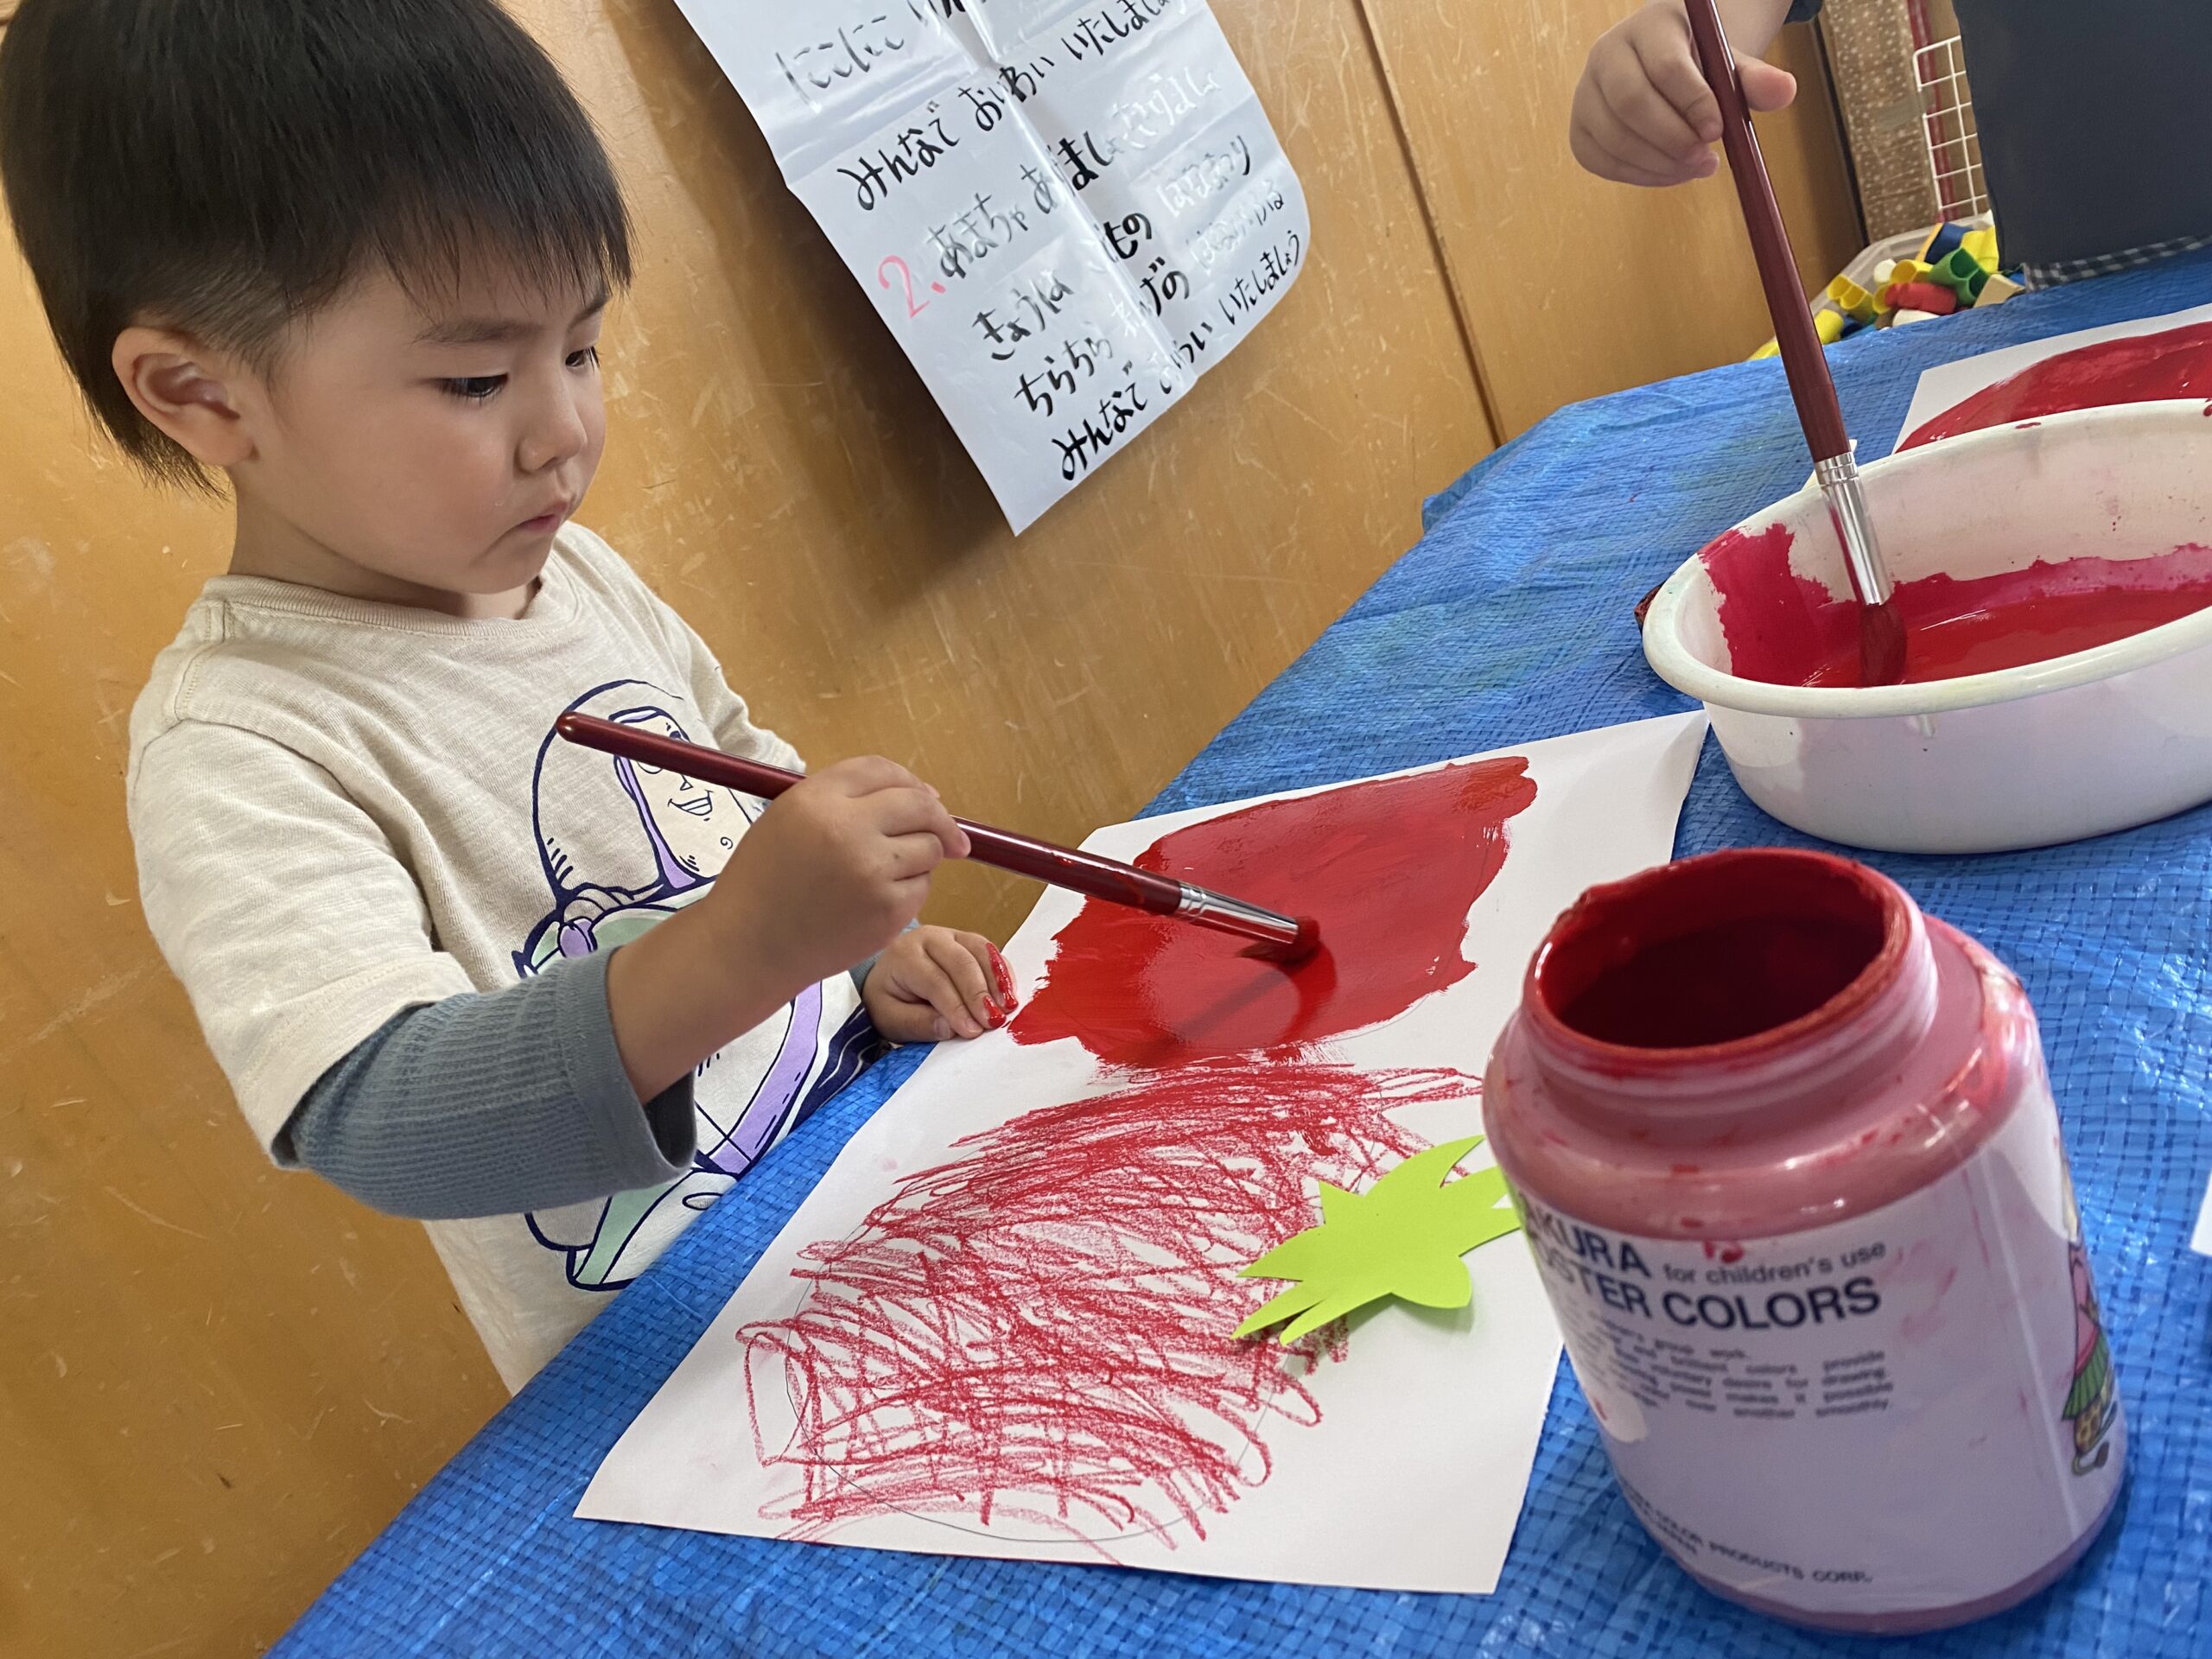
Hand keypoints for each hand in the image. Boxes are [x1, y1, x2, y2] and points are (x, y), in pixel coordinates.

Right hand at [703, 757, 969, 994]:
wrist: (748, 945)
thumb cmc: (765, 883)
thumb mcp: (787, 819)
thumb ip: (843, 799)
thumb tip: (923, 796)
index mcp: (816, 800)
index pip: (882, 770)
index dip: (909, 781)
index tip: (926, 797)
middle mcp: (847, 829)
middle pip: (921, 805)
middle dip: (940, 819)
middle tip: (948, 836)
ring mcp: (872, 871)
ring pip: (929, 847)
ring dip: (919, 858)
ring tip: (881, 876)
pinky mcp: (888, 909)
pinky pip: (922, 887)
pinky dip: (909, 891)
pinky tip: (874, 903)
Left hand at [863, 927, 1018, 1043]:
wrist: (888, 979)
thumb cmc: (889, 1000)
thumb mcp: (891, 1019)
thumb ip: (918, 1024)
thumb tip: (951, 1029)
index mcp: (903, 956)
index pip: (935, 981)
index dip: (955, 1006)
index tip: (971, 1030)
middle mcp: (927, 938)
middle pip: (960, 962)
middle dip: (979, 993)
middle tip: (993, 1020)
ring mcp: (950, 935)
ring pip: (979, 951)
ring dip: (997, 980)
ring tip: (1008, 1007)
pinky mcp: (967, 940)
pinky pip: (989, 951)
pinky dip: (1003, 972)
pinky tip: (1009, 994)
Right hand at [1571, 0, 1797, 186]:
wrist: (1662, 66)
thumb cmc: (1700, 65)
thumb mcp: (1729, 64)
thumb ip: (1754, 79)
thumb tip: (1785, 91)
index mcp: (1650, 27)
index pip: (1665, 66)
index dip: (1693, 104)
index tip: (1719, 131)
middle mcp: (1607, 54)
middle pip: (1630, 102)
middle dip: (1672, 140)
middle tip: (1706, 161)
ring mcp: (1586, 92)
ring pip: (1613, 137)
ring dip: (1658, 164)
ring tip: (1696, 167)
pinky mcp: (1579, 128)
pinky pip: (1599, 160)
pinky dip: (1637, 175)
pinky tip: (1669, 172)